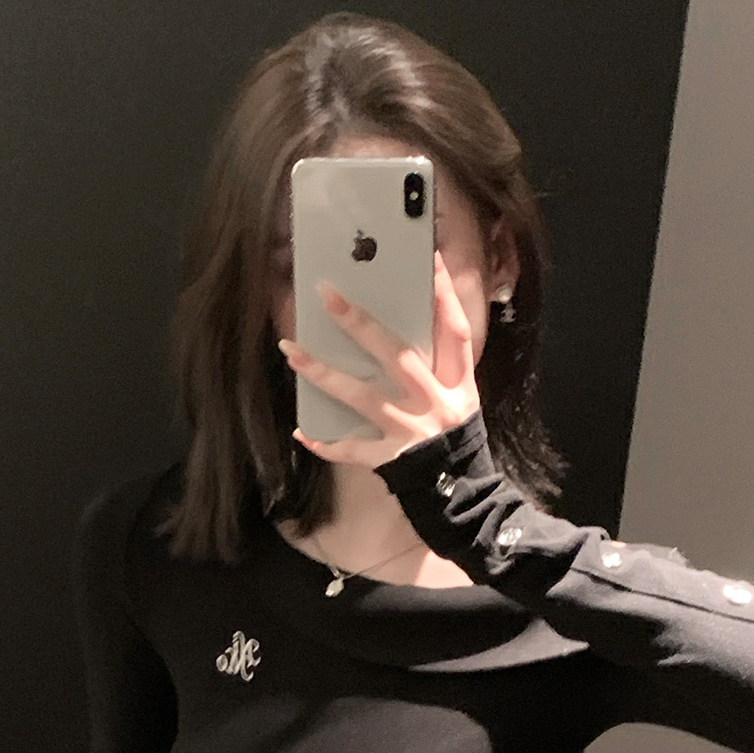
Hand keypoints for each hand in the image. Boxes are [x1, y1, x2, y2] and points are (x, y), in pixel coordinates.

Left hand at [278, 251, 481, 469]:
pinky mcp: (392, 459)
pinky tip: (302, 430)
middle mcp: (436, 403)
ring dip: (325, 374)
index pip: (455, 331)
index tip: (429, 258)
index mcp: (458, 383)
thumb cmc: (452, 435)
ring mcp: (412, 432)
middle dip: (362, 325)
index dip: (445, 295)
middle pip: (398, 356)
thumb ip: (434, 365)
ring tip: (292, 350)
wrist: (462, 493)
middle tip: (329, 295)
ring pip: (364, 397)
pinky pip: (352, 449)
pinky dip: (326, 442)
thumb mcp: (458, 396)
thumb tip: (392, 324)